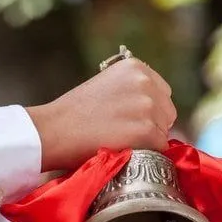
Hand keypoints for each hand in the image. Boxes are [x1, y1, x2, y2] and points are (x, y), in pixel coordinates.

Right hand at [26, 58, 175, 170]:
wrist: (54, 130)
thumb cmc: (73, 112)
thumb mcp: (106, 85)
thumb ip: (131, 90)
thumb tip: (153, 108)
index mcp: (136, 68)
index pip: (161, 93)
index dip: (148, 110)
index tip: (129, 119)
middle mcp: (146, 82)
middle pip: (167, 112)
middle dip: (152, 124)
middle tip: (124, 133)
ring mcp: (148, 106)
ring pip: (164, 131)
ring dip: (148, 140)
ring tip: (119, 141)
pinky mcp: (148, 131)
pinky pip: (159, 148)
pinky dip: (145, 153)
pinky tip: (122, 149)